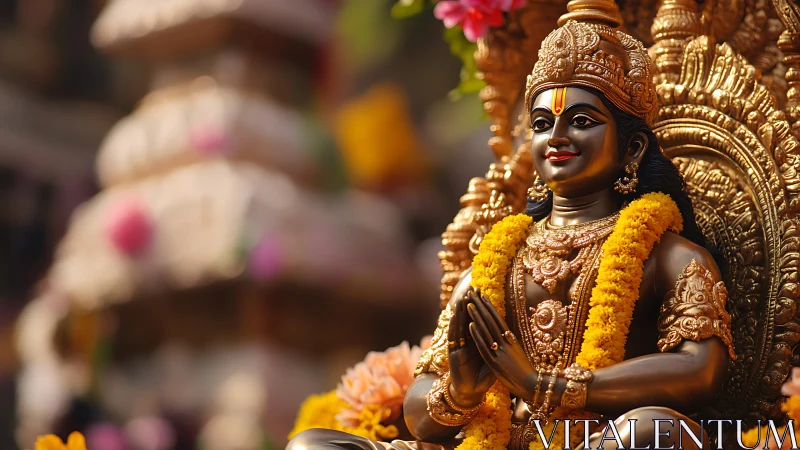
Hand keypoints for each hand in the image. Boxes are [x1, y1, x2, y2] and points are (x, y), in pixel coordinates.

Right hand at [447, 288, 495, 407]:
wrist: (472, 393)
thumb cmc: (484, 378)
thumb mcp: (494, 360)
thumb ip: (497, 348)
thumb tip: (508, 335)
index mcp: (477, 342)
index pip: (478, 321)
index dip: (480, 307)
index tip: (483, 294)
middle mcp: (467, 342)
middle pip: (468, 319)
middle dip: (470, 304)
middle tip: (472, 289)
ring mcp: (459, 348)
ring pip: (459, 326)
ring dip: (460, 312)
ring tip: (462, 298)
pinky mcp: (453, 355)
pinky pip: (454, 338)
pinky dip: (455, 327)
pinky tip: (456, 316)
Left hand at [467, 294, 537, 400]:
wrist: (532, 385)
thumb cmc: (524, 370)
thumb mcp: (517, 351)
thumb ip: (510, 341)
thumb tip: (505, 331)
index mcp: (510, 338)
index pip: (497, 318)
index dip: (489, 306)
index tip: (482, 296)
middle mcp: (506, 341)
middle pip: (490, 320)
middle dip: (480, 305)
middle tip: (472, 292)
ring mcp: (500, 351)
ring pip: (486, 330)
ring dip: (476, 316)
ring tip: (468, 304)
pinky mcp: (495, 362)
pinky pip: (484, 346)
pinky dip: (477, 335)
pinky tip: (470, 325)